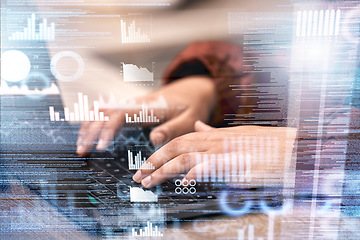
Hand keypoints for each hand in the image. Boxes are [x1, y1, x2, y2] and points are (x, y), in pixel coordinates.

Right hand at [76, 76, 216, 155]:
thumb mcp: (190, 118)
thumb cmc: (193, 105)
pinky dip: (96, 122)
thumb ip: (172, 129)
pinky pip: (109, 113)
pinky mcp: (132, 108)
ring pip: (103, 112)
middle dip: (91, 131)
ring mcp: (133, 104)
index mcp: (149, 106)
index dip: (108, 130)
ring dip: (89, 126)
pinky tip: (88, 132)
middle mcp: (137, 103)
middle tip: (81, 151)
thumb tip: (153, 140)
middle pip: (105, 113)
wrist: (195, 89)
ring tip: (80, 145)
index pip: (121, 115)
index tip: (100, 146)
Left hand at [133, 121, 296, 187]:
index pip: (180, 141)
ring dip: (164, 170)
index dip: (160, 152)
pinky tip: (183, 182)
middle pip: (176, 148)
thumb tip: (197, 126)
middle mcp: (216, 140)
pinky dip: (195, 173)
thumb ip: (215, 132)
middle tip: (139, 176)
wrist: (295, 147)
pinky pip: (211, 166)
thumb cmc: (269, 145)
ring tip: (149, 182)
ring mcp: (226, 151)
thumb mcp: (239, 135)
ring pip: (185, 157)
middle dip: (154, 161)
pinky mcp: (238, 163)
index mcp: (216, 135)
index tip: (147, 164)